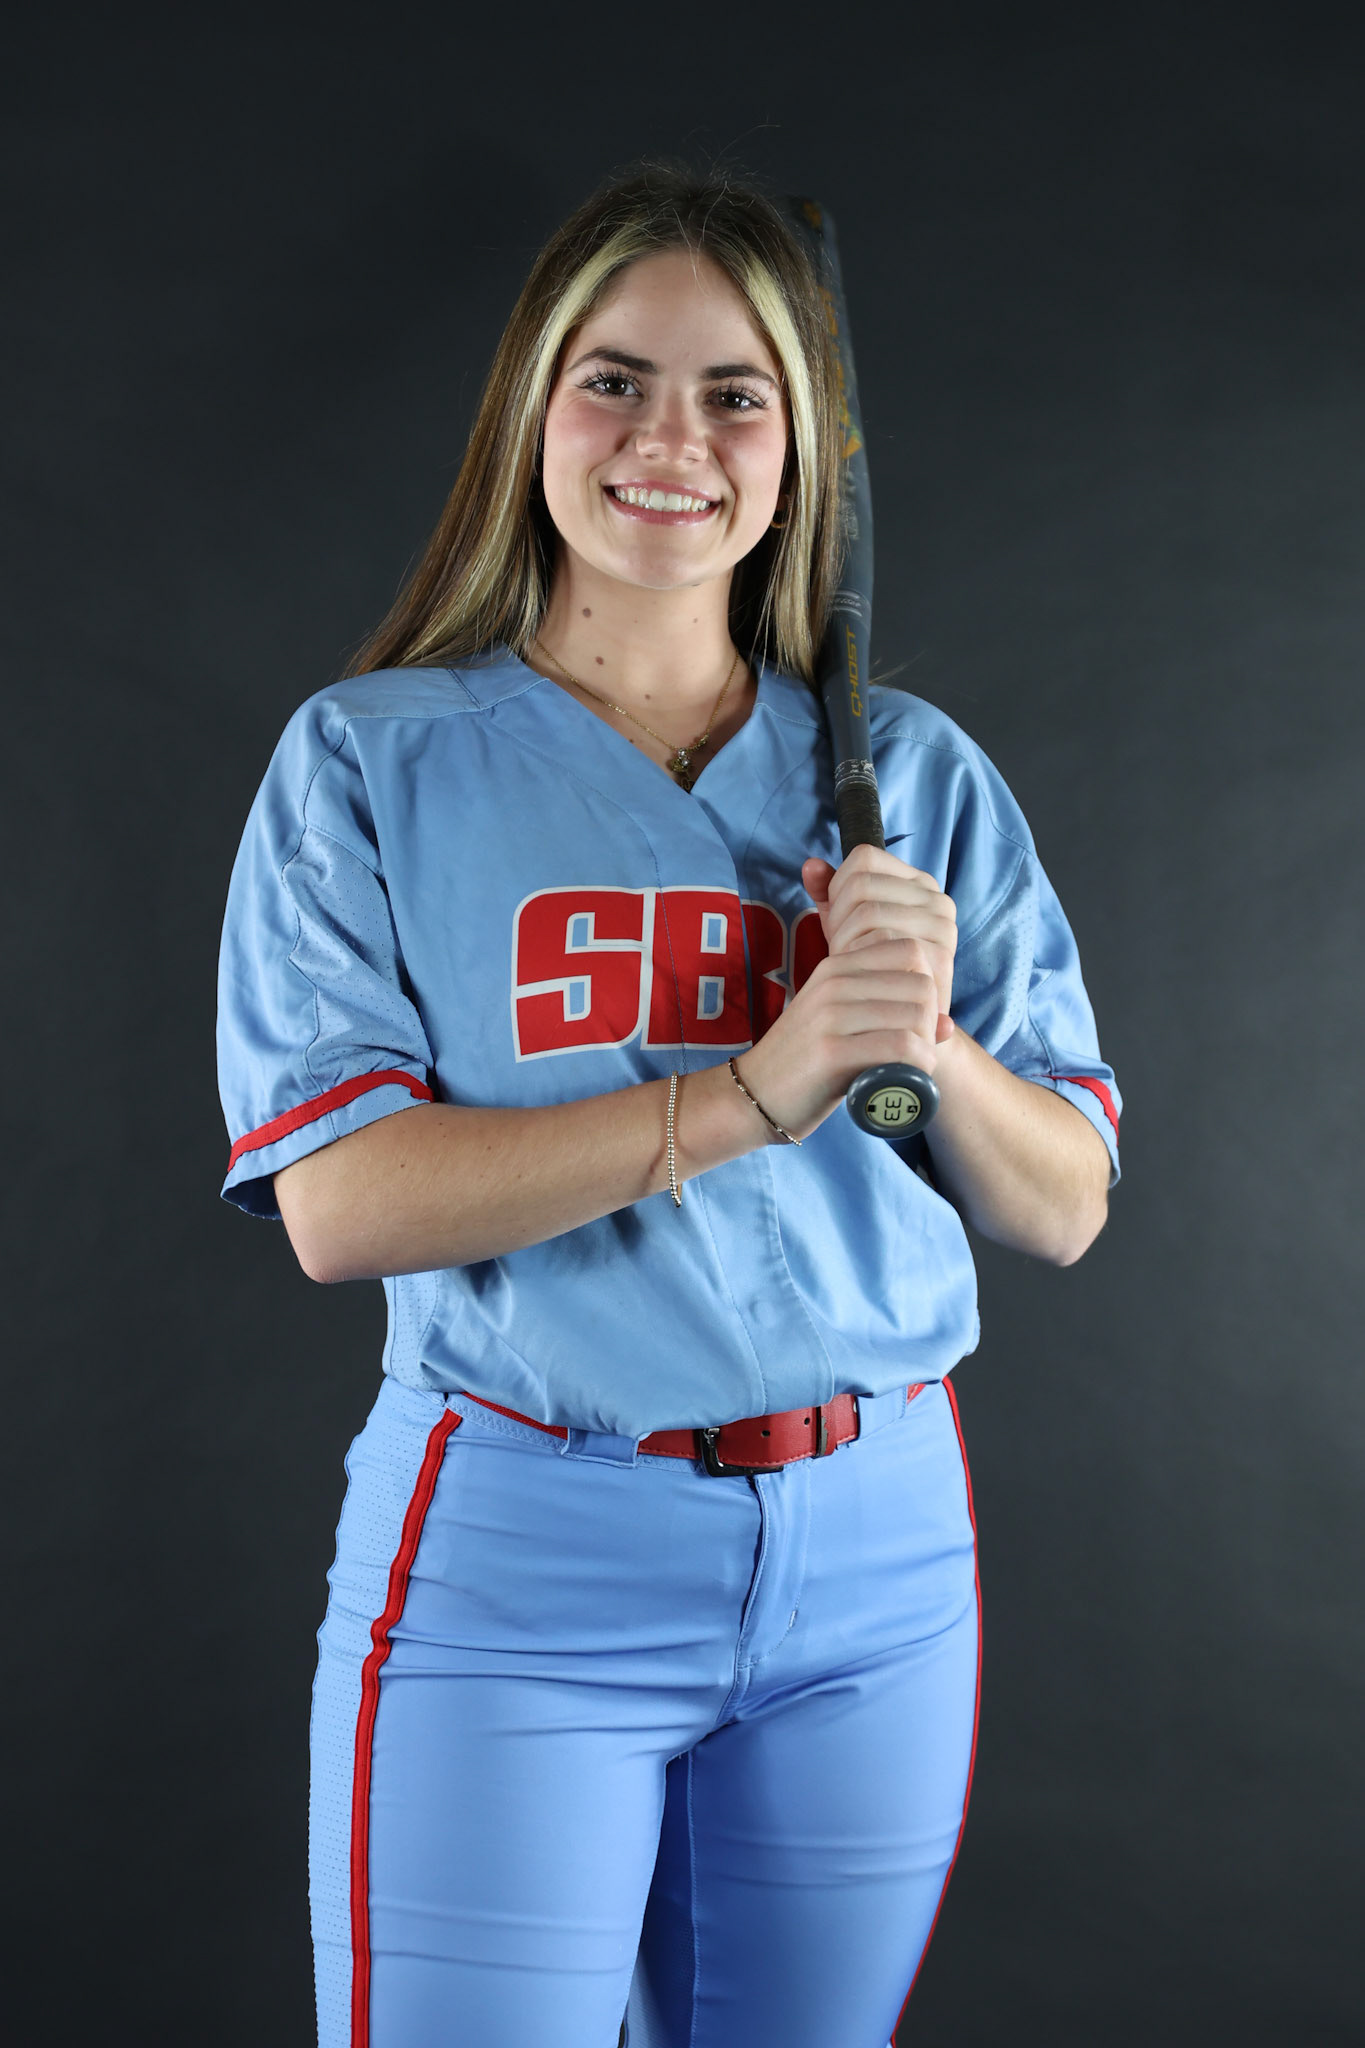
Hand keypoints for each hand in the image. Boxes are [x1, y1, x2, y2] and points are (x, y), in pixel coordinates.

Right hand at [733, 845, 957, 1141]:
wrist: (754, 1096)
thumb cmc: (808, 1063)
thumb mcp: (842, 1024)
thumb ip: (888, 1014)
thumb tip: (948, 1024)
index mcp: (836, 966)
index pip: (909, 950)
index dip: (926, 985)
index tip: (917, 1021)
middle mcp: (833, 982)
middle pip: (920, 984)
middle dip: (930, 1020)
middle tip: (918, 1051)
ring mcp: (830, 1015)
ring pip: (915, 1014)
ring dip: (927, 1046)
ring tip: (912, 1067)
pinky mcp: (831, 1052)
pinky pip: (900, 1046)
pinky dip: (918, 1065)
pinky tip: (911, 1078)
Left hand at [801, 844, 957, 1019]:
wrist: (901, 1025)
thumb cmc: (871, 970)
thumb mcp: (846, 926)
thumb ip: (829, 893)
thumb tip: (811, 866)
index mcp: (919, 884)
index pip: (864, 858)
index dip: (838, 888)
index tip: (837, 921)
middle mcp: (938, 900)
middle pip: (861, 884)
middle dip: (838, 918)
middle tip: (839, 949)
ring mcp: (943, 928)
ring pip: (868, 910)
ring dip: (846, 939)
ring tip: (849, 963)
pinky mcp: (940, 958)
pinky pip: (883, 941)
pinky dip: (860, 957)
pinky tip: (856, 975)